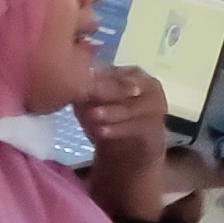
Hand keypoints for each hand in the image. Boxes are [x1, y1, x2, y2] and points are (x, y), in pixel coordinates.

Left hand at [71, 64, 168, 211]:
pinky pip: (136, 127)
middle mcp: (148, 86)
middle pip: (125, 86)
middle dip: (105, 91)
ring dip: (110, 111)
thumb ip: (85, 91)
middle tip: (86, 93)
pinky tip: (101, 132)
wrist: (130, 150)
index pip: (113, 72)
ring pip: (131, 107)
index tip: (77, 81)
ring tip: (91, 116)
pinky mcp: (155, 128)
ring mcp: (155, 107)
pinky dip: (117, 130)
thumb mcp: (93, 102)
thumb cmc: (108, 118)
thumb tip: (68, 80)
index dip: (96, 77)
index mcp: (131, 73)